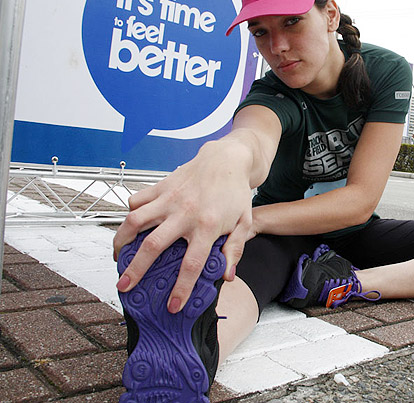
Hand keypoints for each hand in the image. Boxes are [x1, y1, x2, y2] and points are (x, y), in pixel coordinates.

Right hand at [113, 140, 256, 312]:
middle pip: (153, 246)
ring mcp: (169, 199)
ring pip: (135, 221)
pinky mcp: (160, 187)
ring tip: (117, 257)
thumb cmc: (235, 193)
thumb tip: (226, 276)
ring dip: (121, 241)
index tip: (173, 306)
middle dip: (136, 270)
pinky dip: (130, 214)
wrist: (227, 159)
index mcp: (208, 226)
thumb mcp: (244, 223)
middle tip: (124, 287)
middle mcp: (185, 213)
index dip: (181, 288)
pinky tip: (130, 227)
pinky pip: (137, 201)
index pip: (191, 264)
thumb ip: (235, 249)